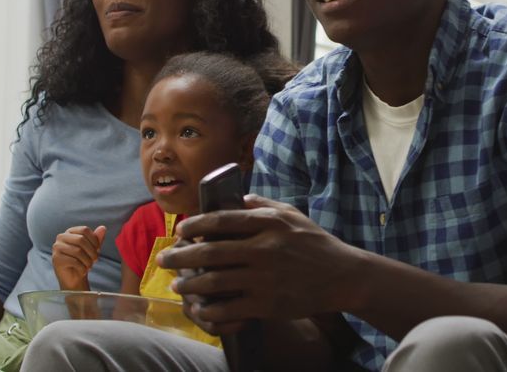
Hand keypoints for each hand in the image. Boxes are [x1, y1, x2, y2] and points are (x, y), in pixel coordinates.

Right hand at [51, 225, 105, 290]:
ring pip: (78, 251)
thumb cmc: (83, 260)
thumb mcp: (93, 248)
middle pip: (81, 239)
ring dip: (88, 261)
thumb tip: (103, 228)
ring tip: (89, 266)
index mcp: (70, 231)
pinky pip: (73, 261)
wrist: (74, 278)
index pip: (84, 230)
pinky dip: (82, 268)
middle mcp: (61, 237)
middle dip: (92, 252)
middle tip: (95, 260)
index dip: (94, 240)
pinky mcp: (56, 259)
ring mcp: (57, 247)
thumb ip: (97, 238)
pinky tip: (83, 271)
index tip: (98, 249)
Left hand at [157, 196, 363, 335]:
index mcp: (268, 223)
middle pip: (210, 251)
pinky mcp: (268, 304)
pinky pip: (229, 307)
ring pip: (214, 281)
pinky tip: (201, 308)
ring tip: (178, 284)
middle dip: (180, 256)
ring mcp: (265, 278)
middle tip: (164, 259)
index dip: (195, 225)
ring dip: (189, 283)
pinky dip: (210, 309)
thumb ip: (263, 204)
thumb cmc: (316, 244)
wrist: (343, 277)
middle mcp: (264, 248)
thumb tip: (236, 198)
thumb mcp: (293, 215)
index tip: (181, 229)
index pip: (221, 220)